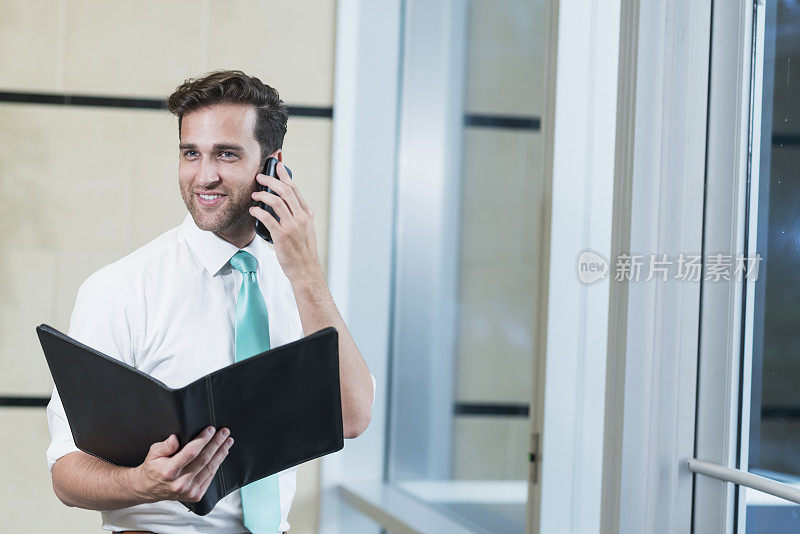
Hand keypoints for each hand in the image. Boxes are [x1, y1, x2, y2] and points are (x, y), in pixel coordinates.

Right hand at [130, 426, 232, 502]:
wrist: (149, 489)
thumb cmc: (153, 468)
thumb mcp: (153, 453)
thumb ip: (164, 446)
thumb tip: (175, 439)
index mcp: (169, 471)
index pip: (191, 453)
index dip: (203, 440)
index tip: (211, 429)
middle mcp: (180, 483)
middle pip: (204, 459)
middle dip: (216, 443)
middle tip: (224, 432)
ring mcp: (189, 491)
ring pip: (210, 468)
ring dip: (221, 453)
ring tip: (227, 441)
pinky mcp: (195, 495)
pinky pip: (210, 477)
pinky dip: (217, 464)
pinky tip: (222, 454)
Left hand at [249, 162, 323, 283]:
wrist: (305, 269)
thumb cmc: (303, 251)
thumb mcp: (306, 230)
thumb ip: (297, 216)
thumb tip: (283, 204)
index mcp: (307, 214)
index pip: (295, 190)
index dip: (285, 176)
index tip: (278, 166)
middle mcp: (301, 218)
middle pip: (285, 191)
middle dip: (271, 180)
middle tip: (260, 177)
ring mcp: (292, 226)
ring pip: (276, 201)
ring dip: (263, 194)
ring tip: (255, 193)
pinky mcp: (282, 235)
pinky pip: (267, 217)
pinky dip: (258, 211)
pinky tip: (253, 210)